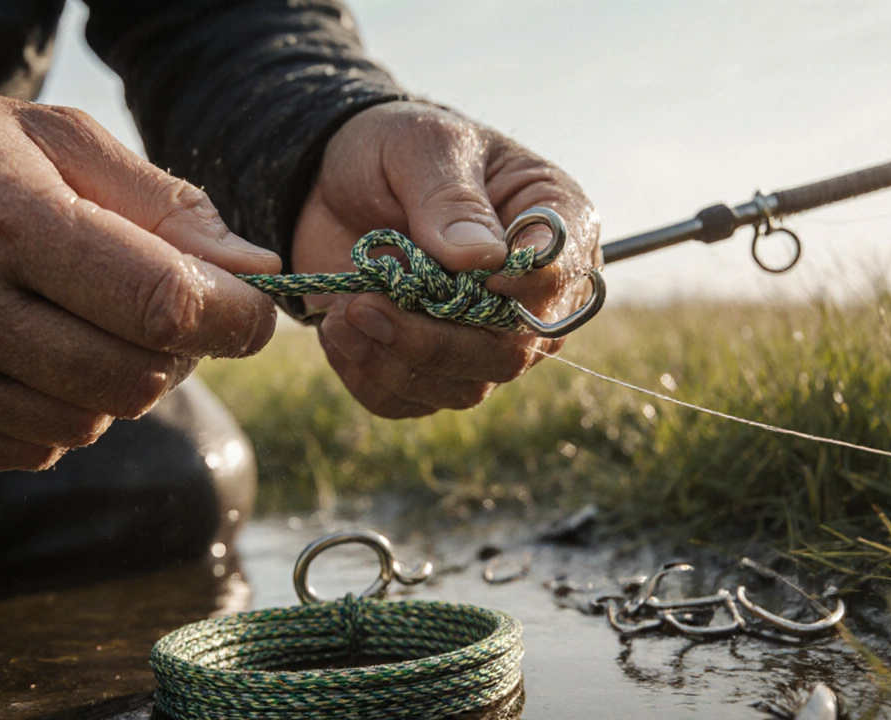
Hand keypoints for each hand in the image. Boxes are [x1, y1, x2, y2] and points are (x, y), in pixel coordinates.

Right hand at [0, 74, 279, 469]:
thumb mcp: (51, 137)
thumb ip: (162, 204)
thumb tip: (254, 270)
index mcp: (1, 220)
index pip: (161, 303)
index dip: (234, 317)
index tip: (255, 311)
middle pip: (138, 377)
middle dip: (180, 350)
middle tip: (167, 308)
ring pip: (96, 420)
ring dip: (122, 379)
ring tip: (87, 319)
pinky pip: (41, 447)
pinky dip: (66, 409)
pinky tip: (35, 352)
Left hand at [292, 102, 600, 417]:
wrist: (332, 181)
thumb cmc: (395, 150)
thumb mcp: (421, 147)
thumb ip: (450, 198)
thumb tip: (483, 260)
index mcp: (554, 225)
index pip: (558, 276)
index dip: (514, 288)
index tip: (454, 272)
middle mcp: (532, 295)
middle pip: (511, 352)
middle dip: (432, 341)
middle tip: (364, 305)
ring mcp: (486, 339)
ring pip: (463, 387)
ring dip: (392, 359)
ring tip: (344, 309)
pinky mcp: (433, 367)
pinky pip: (410, 401)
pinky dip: (368, 375)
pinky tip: (339, 329)